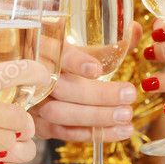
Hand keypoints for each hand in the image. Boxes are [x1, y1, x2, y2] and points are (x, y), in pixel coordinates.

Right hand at [31, 23, 141, 141]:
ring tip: (126, 117)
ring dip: (96, 117)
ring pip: (59, 113)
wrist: (27, 78)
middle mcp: (33, 75)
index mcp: (44, 47)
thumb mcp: (79, 45)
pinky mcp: (35, 123)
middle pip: (61, 88)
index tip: (96, 69)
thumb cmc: (58, 58)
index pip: (56, 54)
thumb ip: (107, 42)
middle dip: (98, 95)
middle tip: (129, 94)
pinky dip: (89, 133)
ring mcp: (32, 101)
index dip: (76, 62)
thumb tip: (137, 29)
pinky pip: (60, 132)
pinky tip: (116, 131)